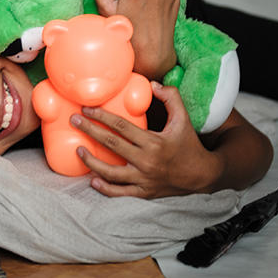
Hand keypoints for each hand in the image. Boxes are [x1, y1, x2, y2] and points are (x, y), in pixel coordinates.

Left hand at [70, 83, 222, 198]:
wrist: (203, 176)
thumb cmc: (190, 145)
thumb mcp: (184, 119)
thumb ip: (171, 98)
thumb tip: (153, 84)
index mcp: (154, 142)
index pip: (121, 126)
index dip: (102, 115)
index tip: (87, 108)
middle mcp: (147, 161)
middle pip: (111, 144)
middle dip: (90, 130)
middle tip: (74, 120)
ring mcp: (144, 179)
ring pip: (111, 173)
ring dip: (92, 162)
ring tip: (78, 150)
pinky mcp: (144, 193)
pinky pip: (120, 193)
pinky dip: (105, 188)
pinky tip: (92, 180)